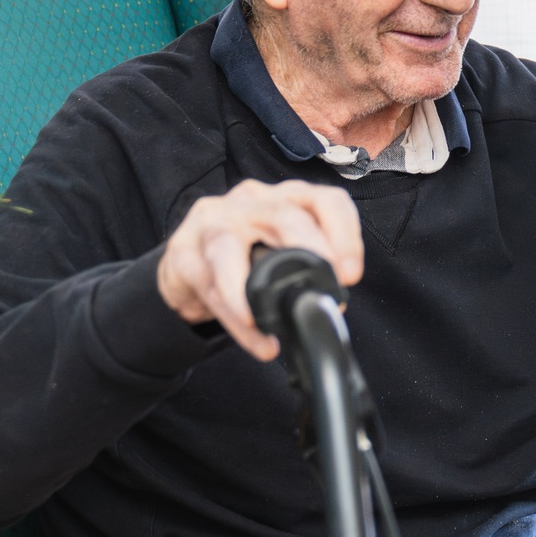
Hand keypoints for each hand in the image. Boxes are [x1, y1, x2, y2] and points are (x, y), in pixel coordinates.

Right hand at [157, 178, 364, 360]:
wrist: (187, 270)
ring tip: (278, 319)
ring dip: (255, 287)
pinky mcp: (184, 252)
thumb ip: (310, 267)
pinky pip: (209, 284)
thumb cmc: (244, 258)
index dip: (344, 234)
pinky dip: (235, 314)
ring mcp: (214, 222)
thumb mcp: (283, 252)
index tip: (351, 274)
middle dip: (311, 252)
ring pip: (230, 245)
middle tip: (325, 291)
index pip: (325, 201)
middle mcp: (252, 201)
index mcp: (287, 198)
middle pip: (284, 216)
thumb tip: (333, 307)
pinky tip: (256, 337)